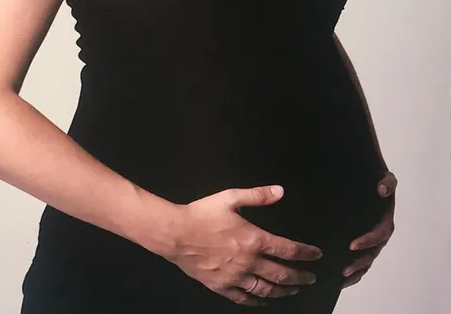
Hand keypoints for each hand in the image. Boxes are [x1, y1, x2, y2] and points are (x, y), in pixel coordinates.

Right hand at [166, 185, 322, 306]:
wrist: (176, 233)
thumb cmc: (203, 214)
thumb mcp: (230, 197)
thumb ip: (257, 195)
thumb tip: (280, 191)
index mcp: (253, 239)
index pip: (287, 250)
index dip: (305, 253)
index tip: (316, 255)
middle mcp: (249, 262)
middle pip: (282, 274)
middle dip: (300, 277)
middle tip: (311, 279)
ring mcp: (236, 277)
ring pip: (266, 290)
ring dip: (283, 291)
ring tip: (293, 290)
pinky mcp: (222, 286)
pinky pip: (244, 298)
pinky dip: (258, 301)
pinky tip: (264, 300)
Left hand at [341, 170, 396, 288]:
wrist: (366, 179)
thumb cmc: (376, 179)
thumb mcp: (385, 177)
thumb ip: (387, 182)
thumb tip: (382, 190)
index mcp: (385, 220)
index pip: (379, 235)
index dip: (368, 241)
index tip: (352, 245)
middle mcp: (380, 234)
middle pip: (372, 253)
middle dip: (359, 262)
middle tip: (344, 269)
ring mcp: (371, 241)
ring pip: (367, 261)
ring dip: (356, 271)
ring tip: (341, 277)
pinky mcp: (362, 244)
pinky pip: (361, 261)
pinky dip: (355, 272)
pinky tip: (341, 280)